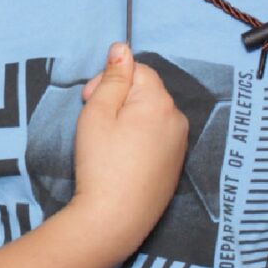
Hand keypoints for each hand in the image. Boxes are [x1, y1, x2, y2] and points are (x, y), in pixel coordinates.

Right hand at [73, 43, 188, 259]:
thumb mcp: (98, 113)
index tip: (88, 101)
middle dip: (119, 100)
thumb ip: (112, 78)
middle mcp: (177, 119)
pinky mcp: (175, 166)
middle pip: (147, 92)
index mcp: (160, 101)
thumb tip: (122, 48)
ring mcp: (179, 145)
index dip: (109, 80)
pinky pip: (157, 139)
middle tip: (94, 124)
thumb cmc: (101, 163)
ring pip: (152, 116)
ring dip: (129, 120)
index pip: (138, 70)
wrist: (115, 218)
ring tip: (107, 145)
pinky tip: (121, 160)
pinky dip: (139, 141)